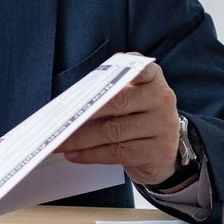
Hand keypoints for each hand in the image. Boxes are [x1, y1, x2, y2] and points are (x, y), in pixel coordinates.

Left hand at [55, 63, 182, 185]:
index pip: (139, 69)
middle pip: (117, 103)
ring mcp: (164, 126)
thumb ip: (108, 91)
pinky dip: (91, 154)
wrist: (161, 152)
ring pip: (113, 132)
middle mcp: (162, 99)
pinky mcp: (158, 151)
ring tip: (59, 142)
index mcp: (153, 78)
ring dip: (81, 139)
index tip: (100, 77)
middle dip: (84, 113)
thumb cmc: (136, 118)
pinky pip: (118, 152)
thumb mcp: (130, 98)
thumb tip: (72, 102)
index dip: (121, 70)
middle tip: (60, 120)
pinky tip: (75, 154)